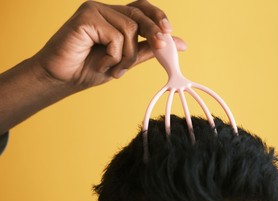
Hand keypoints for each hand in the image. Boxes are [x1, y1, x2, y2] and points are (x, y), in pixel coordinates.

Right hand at [33, 0, 186, 89]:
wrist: (62, 79)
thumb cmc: (89, 68)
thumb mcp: (126, 60)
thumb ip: (150, 50)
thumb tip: (180, 44)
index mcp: (115, 17)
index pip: (142, 8)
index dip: (158, 17)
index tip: (169, 33)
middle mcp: (106, 10)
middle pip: (139, 15)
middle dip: (153, 33)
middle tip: (160, 47)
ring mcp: (95, 10)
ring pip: (130, 29)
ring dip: (127, 56)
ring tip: (114, 69)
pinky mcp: (86, 16)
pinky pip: (115, 36)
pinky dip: (114, 56)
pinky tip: (101, 64)